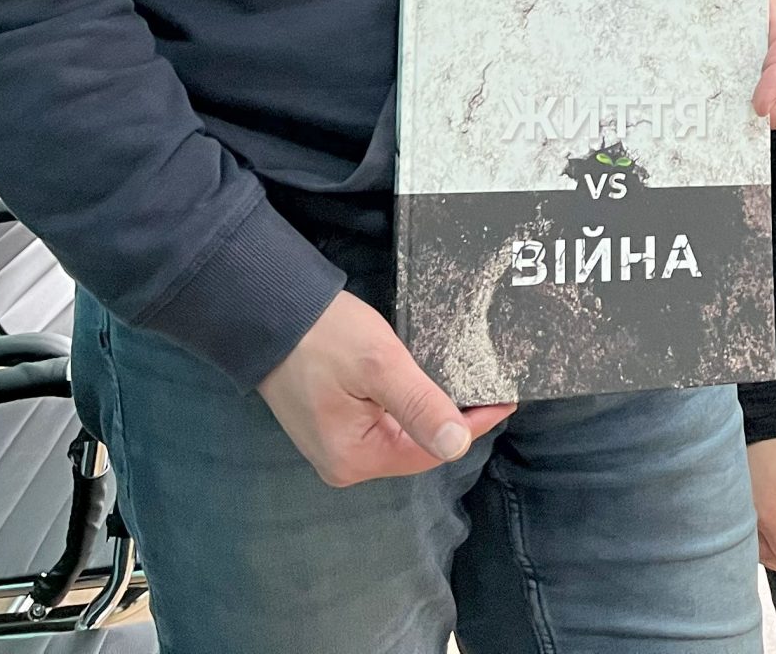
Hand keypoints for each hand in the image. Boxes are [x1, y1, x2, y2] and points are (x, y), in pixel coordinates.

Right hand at [256, 292, 512, 487]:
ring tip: (467, 382)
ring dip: (431, 409)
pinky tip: (427, 381)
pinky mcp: (334, 423)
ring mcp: (336, 444)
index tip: (506, 399)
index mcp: (354, 458)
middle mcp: (344, 462)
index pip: (431, 451)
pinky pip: (382, 421)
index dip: (472, 426)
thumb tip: (457, 445)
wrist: (269, 312)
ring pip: (401, 432)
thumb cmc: (323, 336)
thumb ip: (419, 405)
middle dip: (453, 418)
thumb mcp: (379, 365)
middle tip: (489, 385)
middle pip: (416, 446)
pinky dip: (407, 403)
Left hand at [673, 0, 775, 127]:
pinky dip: (741, 98)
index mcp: (765, 2)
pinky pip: (745, 76)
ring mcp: (753, 39)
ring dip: (766, 101)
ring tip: (753, 131)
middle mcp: (766, 24)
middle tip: (769, 123)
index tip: (762, 103)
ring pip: (766, 74)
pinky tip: (730, 119)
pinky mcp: (737, 52)